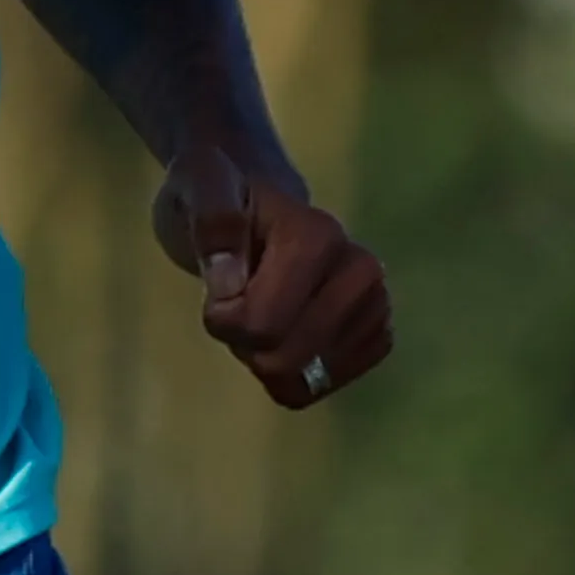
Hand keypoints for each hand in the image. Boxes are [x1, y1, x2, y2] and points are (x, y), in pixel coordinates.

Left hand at [153, 138, 393, 409]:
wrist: (256, 203)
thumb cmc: (223, 195)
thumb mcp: (197, 186)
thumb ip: (212, 221)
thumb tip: (231, 284)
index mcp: (319, 235)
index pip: (262, 325)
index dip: (222, 319)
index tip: (219, 285)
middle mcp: (362, 271)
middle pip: (282, 359)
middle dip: (243, 342)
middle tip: (242, 298)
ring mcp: (376, 306)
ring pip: (302, 381)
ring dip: (265, 358)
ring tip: (264, 309)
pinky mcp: (377, 336)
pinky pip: (319, 389)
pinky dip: (289, 375)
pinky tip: (286, 334)